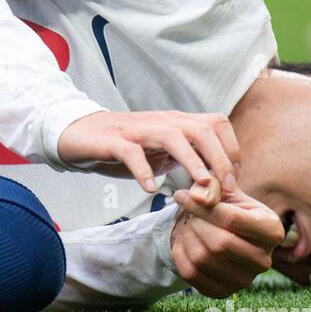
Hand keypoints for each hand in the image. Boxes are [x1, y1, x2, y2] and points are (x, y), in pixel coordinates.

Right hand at [56, 109, 239, 192]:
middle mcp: (161, 122)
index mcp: (176, 123)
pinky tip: (151, 189)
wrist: (78, 135)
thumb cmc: (125, 148)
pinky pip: (131, 153)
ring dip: (192, 161)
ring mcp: (137, 130)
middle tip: (225, 188)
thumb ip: (187, 161)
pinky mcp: (112, 141)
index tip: (232, 181)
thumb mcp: (162, 154)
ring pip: (172, 137)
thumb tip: (218, 184)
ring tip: (201, 187)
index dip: (230, 151)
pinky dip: (143, 170)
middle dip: (220, 159)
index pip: (216, 124)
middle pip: (201, 129)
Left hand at [170, 179, 283, 296]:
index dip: (200, 206)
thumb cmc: (224, 207)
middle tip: (189, 215)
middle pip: (220, 243)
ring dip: (187, 237)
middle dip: (195, 224)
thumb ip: (212, 186)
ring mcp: (245, 280)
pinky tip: (184, 242)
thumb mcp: (223, 189)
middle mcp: (264, 260)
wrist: (218, 233)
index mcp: (273, 230)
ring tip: (187, 227)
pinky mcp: (223, 292)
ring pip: (203, 258)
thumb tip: (197, 197)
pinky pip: (191, 274)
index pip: (231, 219)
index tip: (182, 196)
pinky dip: (180, 254)